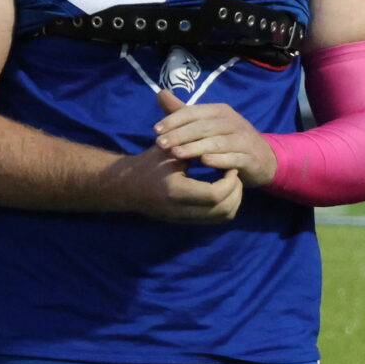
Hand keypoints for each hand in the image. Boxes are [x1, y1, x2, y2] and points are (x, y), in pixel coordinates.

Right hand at [109, 138, 243, 223]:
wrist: (128, 187)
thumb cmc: (149, 163)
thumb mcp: (169, 150)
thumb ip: (192, 147)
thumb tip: (220, 141)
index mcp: (176, 191)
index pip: (214, 194)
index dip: (229, 181)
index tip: (230, 165)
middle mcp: (181, 210)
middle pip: (223, 210)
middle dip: (236, 191)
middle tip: (236, 173)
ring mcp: (184, 219)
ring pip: (222, 217)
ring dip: (234, 200)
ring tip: (232, 182)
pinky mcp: (186, 222)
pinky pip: (215, 219)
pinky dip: (225, 206)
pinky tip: (223, 190)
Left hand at [151, 90, 277, 185]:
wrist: (263, 159)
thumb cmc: (229, 140)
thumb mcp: (207, 124)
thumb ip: (183, 112)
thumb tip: (160, 93)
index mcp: (220, 111)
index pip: (193, 112)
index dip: (173, 120)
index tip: (155, 130)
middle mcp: (232, 122)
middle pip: (202, 127)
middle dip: (180, 134)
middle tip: (160, 144)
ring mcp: (243, 140)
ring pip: (216, 142)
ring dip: (195, 147)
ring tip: (176, 154)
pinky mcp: (250, 158)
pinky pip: (233, 158)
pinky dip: (219, 159)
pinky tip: (204, 162)